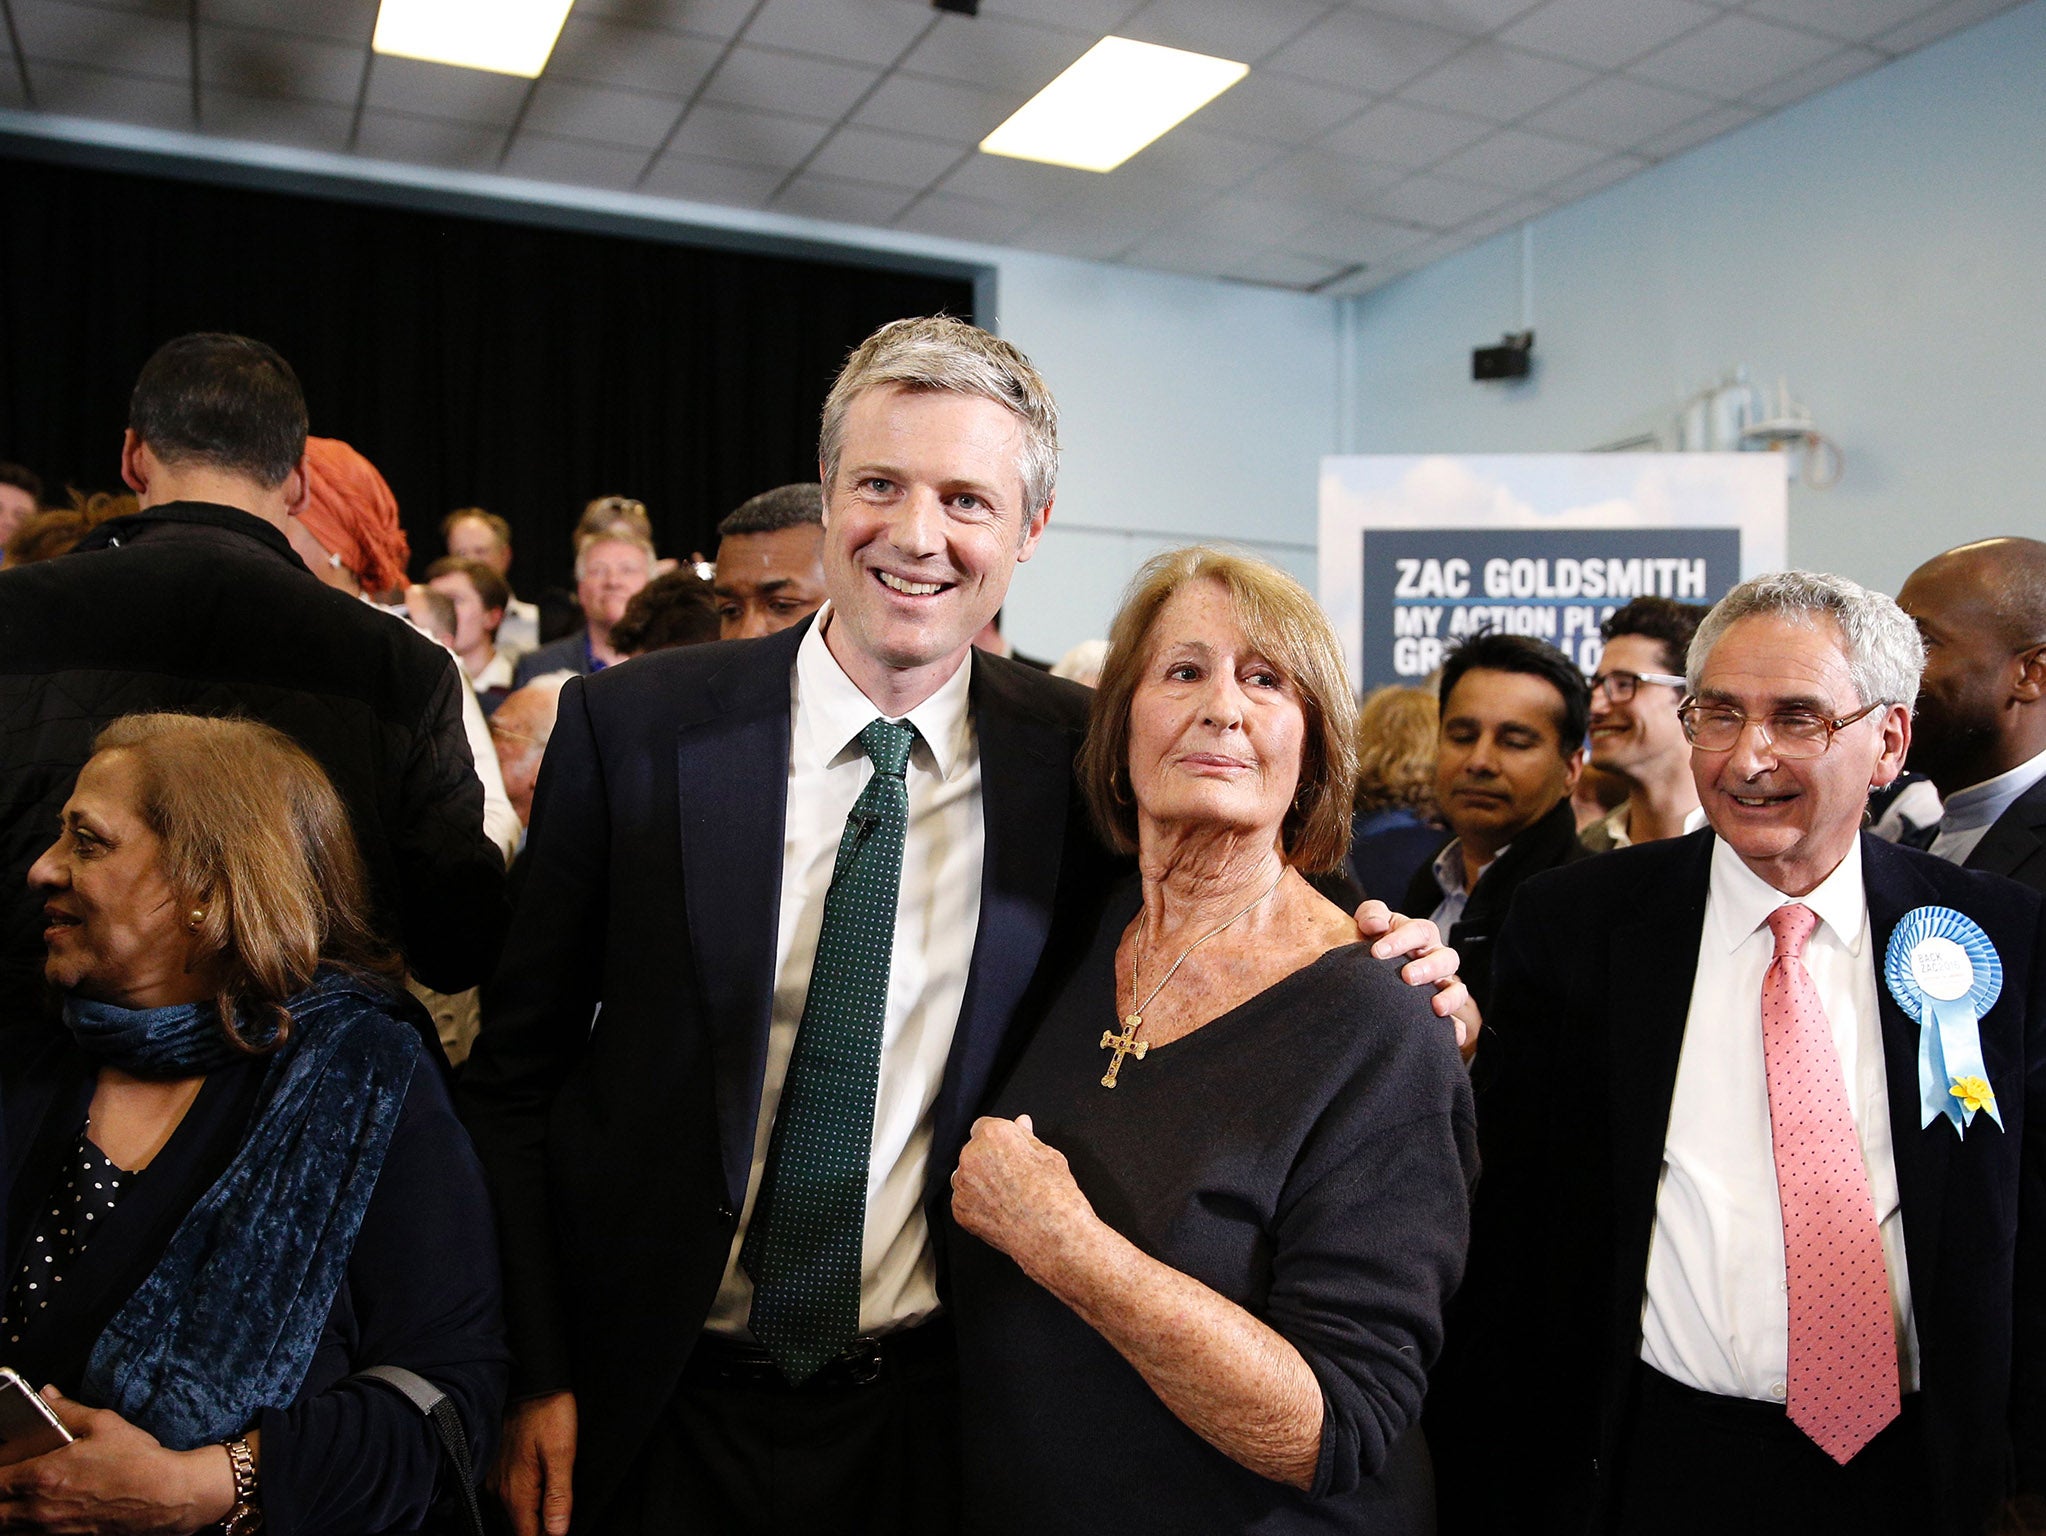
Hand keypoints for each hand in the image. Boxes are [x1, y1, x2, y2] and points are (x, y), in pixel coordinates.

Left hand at [0, 1388, 234, 1533]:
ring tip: (17, 1501)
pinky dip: (25, 1528)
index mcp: (43, 1475)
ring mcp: (50, 1532)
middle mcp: (38, 1509)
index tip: (1, 1464)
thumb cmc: (137, 1462)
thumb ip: (66, 1411)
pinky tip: (39, 1515)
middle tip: (6, 1485)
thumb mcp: (103, 1424)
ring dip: (7, 1514)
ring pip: (7, 1529)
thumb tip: (46, 1395)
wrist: (167, 1497)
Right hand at [492, 1391, 576, 1535]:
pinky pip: (507, 1493)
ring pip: (512, 1510)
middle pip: (519, 1525)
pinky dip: (522, 1499)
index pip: (527, 1534)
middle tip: (555, 1524)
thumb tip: (556, 1532)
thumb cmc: (549, 1413)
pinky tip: (535, 1492)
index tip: (555, 1533)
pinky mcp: (497, 1465)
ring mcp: (496, 1477)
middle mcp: (501, 1488)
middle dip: (537, 1529)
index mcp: (518, 1491)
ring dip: (529, 1516)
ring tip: (548, 1513)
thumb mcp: (562, 1454)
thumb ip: (558, 1496)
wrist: (533, 1383)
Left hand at [951, 1115, 1100, 1285]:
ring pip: (966, 1177)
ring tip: (1009, 1196)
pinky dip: (978, 1205)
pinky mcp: (960, 1210)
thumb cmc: (1055, 1195)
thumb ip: (1028, 1138)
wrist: (1051, 1234)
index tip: (1008, 1150)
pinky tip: (1001, 1211)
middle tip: (1014, 1177)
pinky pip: (965, 1201)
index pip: (984, 1127)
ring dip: (980, 1182)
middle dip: (989, 1160)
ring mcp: (963, 1185)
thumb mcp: (1049, 1156)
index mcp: (994, 1135)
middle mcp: (972, 1156)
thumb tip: (1022, 1124)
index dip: (998, 1140)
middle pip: (974, 1152)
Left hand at [1355, 901, 1481, 1059]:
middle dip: (1428, 968)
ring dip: (1450, 997)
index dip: (1400, 940)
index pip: (1419, 931)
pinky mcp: (1440, 1010)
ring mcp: (1441, 985)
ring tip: (1435, 1006)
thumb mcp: (1370, 923)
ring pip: (1458, 988)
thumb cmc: (1373, 942)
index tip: (1377, 952)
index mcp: (1420, 935)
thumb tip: (1375, 925)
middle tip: (1406, 977)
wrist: (1369, 970)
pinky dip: (1457, 1028)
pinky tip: (1452, 1036)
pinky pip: (1457, 1021)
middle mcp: (1435, 958)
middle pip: (1446, 958)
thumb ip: (1371, 915)